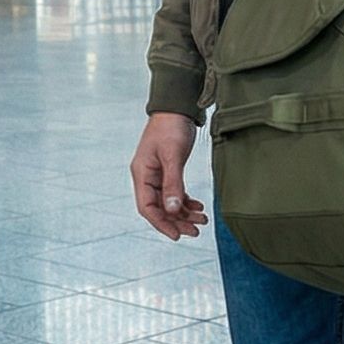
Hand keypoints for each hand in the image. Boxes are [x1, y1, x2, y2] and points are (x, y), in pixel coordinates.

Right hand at [131, 114, 208, 239]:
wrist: (176, 108)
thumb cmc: (170, 127)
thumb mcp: (172, 155)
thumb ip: (172, 183)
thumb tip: (173, 209)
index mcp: (142, 173)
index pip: (147, 207)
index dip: (161, 223)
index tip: (177, 235)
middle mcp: (147, 176)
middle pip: (159, 208)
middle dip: (177, 221)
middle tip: (196, 231)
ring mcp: (157, 174)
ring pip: (169, 202)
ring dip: (184, 213)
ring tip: (202, 220)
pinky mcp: (168, 170)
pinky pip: (175, 193)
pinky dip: (186, 202)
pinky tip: (198, 206)